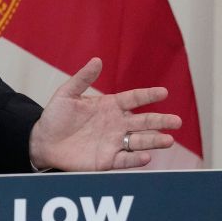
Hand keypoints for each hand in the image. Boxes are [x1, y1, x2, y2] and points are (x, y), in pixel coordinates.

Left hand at [28, 57, 181, 170]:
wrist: (44, 141)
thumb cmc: (56, 116)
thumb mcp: (67, 94)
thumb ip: (83, 78)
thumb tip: (97, 60)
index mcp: (110, 106)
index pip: (134, 99)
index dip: (148, 95)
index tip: (164, 92)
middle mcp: (116, 124)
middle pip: (143, 122)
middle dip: (160, 121)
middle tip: (177, 121)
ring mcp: (113, 142)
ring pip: (139, 141)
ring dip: (154, 141)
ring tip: (168, 140)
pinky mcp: (107, 160)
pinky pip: (125, 159)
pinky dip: (135, 159)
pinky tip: (146, 157)